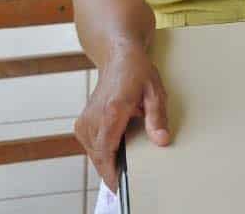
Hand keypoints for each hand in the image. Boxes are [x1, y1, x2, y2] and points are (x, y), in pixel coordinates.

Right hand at [75, 48, 169, 191]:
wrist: (118, 58)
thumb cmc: (137, 72)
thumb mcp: (155, 92)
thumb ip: (158, 118)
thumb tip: (162, 140)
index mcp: (112, 111)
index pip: (107, 151)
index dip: (112, 172)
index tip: (120, 187)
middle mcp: (94, 118)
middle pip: (100, 157)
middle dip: (113, 170)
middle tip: (130, 179)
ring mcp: (85, 121)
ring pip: (95, 154)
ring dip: (109, 160)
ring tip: (126, 161)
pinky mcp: (82, 124)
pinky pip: (92, 147)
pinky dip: (104, 152)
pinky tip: (118, 149)